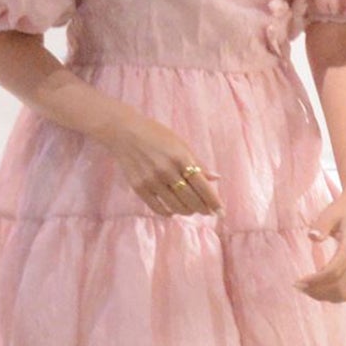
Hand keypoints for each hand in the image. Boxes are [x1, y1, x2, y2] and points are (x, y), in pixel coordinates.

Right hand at [104, 115, 223, 216]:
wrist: (125, 133)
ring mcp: (152, 180)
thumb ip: (198, 163)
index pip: (202, 186)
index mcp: (180, 158)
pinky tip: (173, 210)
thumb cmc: (157, 136)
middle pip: (191, 199)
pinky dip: (169, 212)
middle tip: (207, 211)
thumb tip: (216, 178)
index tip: (221, 212)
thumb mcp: (181, 144)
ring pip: (176, 207)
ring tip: (191, 209)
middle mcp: (166, 171)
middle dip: (203, 209)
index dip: (214, 202)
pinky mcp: (139, 188)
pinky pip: (158, 208)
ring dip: (187, 211)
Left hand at [293, 186, 345, 303]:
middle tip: (297, 286)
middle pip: (339, 287)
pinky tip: (316, 288)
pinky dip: (331, 295)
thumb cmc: (344, 210)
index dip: (315, 280)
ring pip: (344, 294)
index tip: (298, 281)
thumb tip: (313, 237)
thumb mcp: (331, 212)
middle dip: (317, 290)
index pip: (334, 272)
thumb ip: (322, 225)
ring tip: (305, 289)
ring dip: (324, 296)